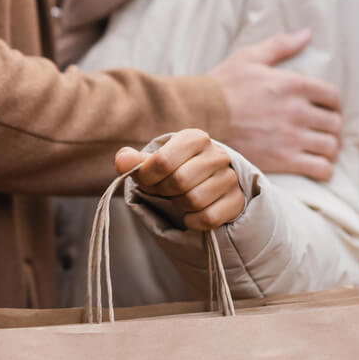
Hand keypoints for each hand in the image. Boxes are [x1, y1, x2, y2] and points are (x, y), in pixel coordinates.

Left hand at [115, 130, 245, 231]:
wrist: (205, 183)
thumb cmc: (173, 170)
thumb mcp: (152, 163)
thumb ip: (133, 161)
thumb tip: (122, 160)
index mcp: (194, 138)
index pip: (163, 160)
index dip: (147, 177)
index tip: (145, 181)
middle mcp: (216, 155)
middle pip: (179, 182)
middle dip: (163, 191)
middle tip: (162, 191)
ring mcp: (230, 178)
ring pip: (194, 200)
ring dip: (179, 205)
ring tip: (179, 198)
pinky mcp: (236, 201)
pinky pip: (208, 218)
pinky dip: (192, 221)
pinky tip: (191, 213)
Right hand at [209, 29, 340, 181]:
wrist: (197, 116)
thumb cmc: (220, 86)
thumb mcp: (249, 58)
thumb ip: (280, 45)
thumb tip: (306, 34)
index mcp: (293, 84)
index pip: (332, 96)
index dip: (332, 103)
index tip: (324, 109)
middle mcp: (297, 111)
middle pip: (334, 123)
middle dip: (331, 127)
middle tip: (321, 130)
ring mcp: (292, 137)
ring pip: (330, 146)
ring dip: (329, 149)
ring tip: (320, 149)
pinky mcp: (283, 160)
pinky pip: (320, 168)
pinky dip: (323, 169)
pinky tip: (316, 166)